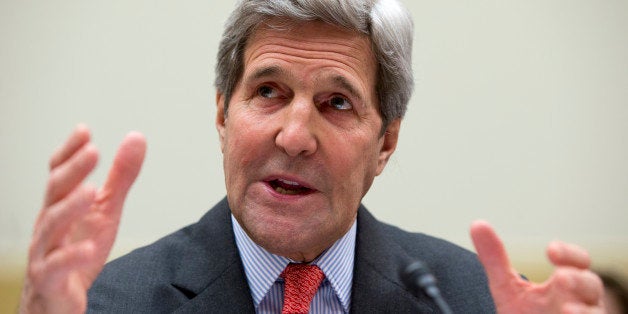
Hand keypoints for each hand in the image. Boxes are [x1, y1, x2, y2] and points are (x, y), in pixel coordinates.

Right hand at [20, 125, 145, 313]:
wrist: (60, 300)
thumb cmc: (78, 252)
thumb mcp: (106, 209)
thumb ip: (120, 176)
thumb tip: (136, 138)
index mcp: (61, 205)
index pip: (59, 173)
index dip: (69, 152)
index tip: (84, 130)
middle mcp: (49, 224)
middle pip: (54, 192)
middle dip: (72, 171)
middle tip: (93, 152)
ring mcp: (45, 251)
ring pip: (51, 226)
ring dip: (70, 207)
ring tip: (90, 192)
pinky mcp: (50, 280)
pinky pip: (56, 267)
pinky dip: (71, 257)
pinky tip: (88, 248)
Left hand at [471, 220, 604, 313]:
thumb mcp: (506, 287)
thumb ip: (494, 259)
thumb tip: (477, 225)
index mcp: (565, 283)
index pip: (576, 261)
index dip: (568, 253)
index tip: (551, 250)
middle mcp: (579, 300)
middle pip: (591, 285)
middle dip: (577, 280)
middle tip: (561, 278)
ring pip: (594, 312)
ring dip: (582, 309)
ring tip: (568, 309)